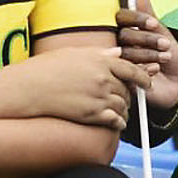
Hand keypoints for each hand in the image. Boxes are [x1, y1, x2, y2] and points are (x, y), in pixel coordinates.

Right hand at [14, 45, 149, 129]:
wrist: (31, 88)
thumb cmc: (47, 68)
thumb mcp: (74, 53)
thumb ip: (99, 53)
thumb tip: (117, 53)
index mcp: (101, 61)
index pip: (131, 69)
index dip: (143, 77)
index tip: (147, 82)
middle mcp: (103, 79)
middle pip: (127, 89)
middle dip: (129, 95)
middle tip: (128, 99)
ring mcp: (99, 97)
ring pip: (123, 106)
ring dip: (125, 110)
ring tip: (122, 112)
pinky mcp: (92, 114)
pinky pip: (115, 120)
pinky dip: (120, 123)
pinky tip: (118, 123)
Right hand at [116, 0, 177, 112]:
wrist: (177, 86)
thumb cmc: (170, 60)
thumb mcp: (163, 35)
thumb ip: (150, 15)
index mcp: (129, 31)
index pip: (122, 17)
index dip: (137, 19)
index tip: (153, 23)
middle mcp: (121, 45)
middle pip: (124, 35)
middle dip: (146, 38)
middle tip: (165, 44)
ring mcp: (120, 63)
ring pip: (125, 52)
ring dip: (148, 53)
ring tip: (165, 57)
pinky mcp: (122, 79)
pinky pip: (127, 70)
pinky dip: (145, 69)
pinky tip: (156, 70)